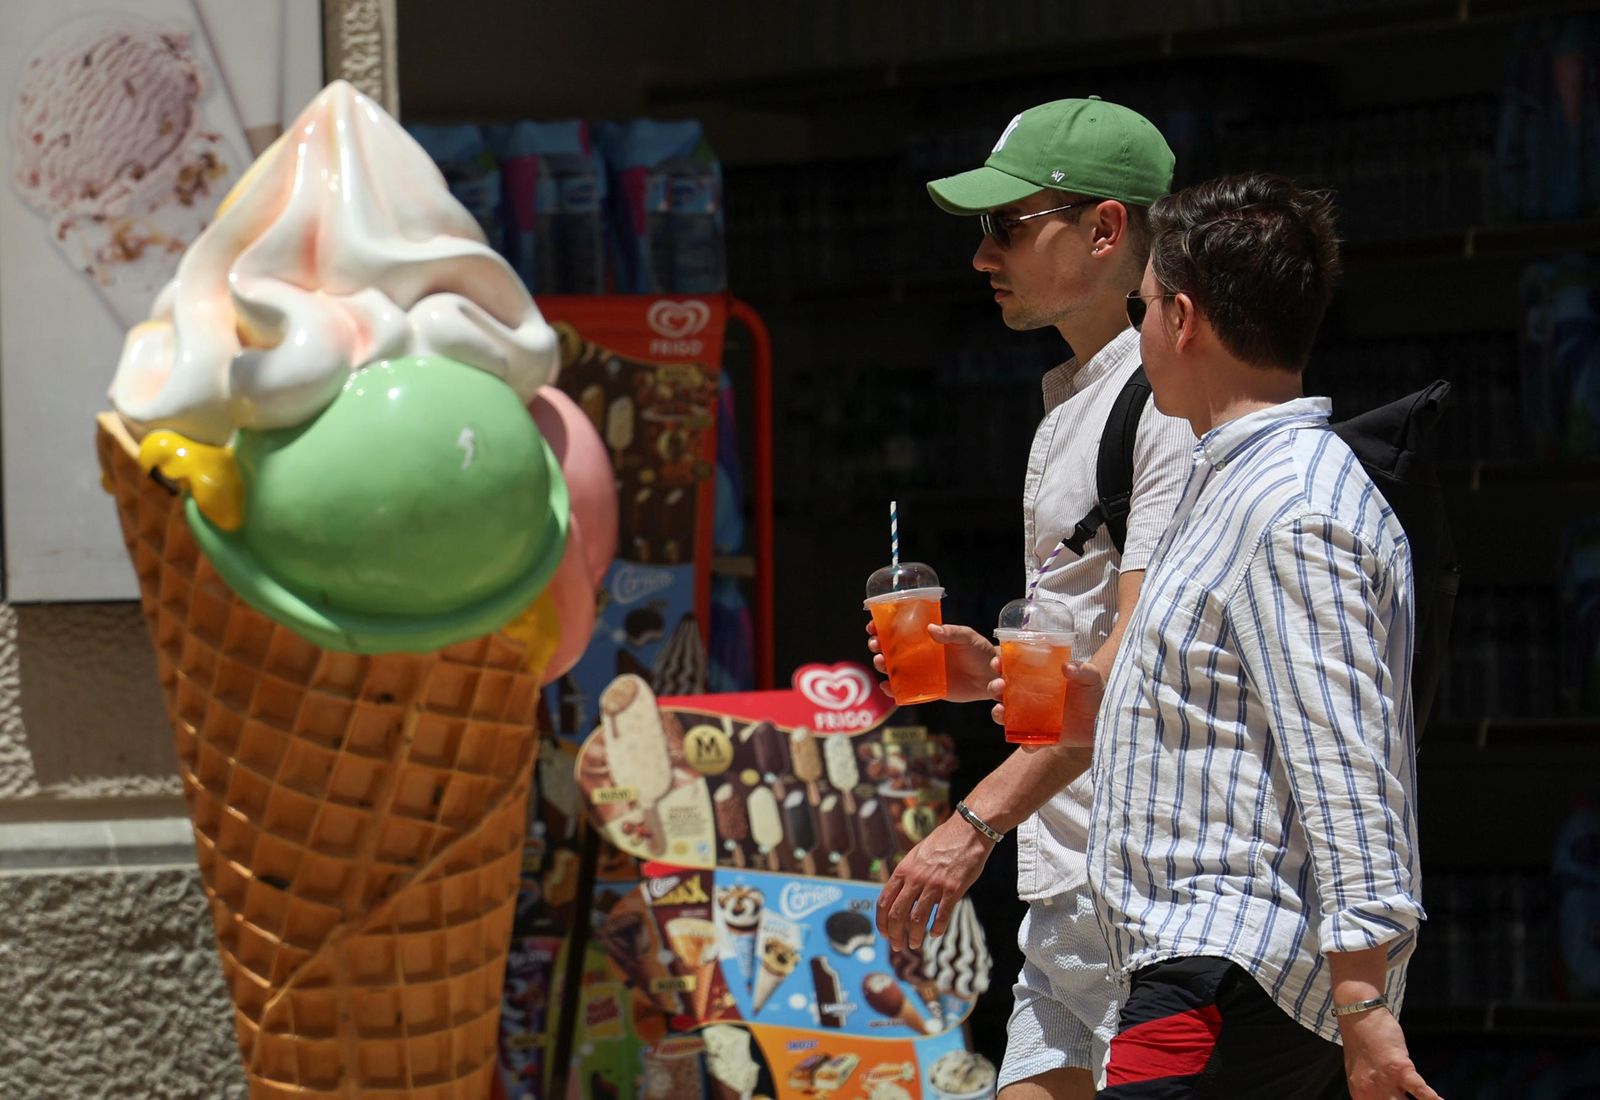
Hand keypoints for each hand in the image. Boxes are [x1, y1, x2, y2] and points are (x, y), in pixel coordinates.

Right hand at [865, 620, 996, 702]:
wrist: (991, 676)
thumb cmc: (980, 651)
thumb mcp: (967, 637)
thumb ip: (951, 633)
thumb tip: (931, 629)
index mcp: (926, 637)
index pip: (899, 629)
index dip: (882, 626)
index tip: (872, 626)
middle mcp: (920, 653)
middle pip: (891, 648)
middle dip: (878, 645)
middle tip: (875, 645)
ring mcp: (922, 671)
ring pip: (894, 668)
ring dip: (882, 665)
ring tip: (881, 662)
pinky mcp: (927, 689)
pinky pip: (906, 690)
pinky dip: (893, 690)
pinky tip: (886, 687)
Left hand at [874, 814, 992, 951]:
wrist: (968, 831)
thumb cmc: (943, 842)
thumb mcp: (917, 855)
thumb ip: (907, 875)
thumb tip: (900, 896)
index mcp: (904, 870)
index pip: (884, 901)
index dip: (882, 921)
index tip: (885, 934)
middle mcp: (915, 878)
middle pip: (897, 914)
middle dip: (895, 934)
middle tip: (899, 946)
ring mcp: (934, 884)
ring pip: (917, 919)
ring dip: (915, 936)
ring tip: (915, 944)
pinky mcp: (953, 889)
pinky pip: (942, 916)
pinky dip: (937, 929)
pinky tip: (935, 934)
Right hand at [989, 656, 1106, 748]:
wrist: (1106, 720)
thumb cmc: (1096, 693)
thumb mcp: (1092, 678)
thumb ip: (1082, 670)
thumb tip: (1066, 667)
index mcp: (1037, 677)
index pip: (1013, 668)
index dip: (1001, 665)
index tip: (997, 663)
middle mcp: (1030, 696)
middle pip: (1003, 691)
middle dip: (994, 688)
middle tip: (999, 686)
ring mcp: (1033, 718)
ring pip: (1007, 716)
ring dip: (999, 714)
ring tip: (1001, 712)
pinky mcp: (1042, 737)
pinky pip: (1028, 742)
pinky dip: (1026, 744)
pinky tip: (1029, 744)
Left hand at [1339, 1007, 1442, 1099]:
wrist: (1357, 1014)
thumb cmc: (1361, 1042)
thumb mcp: (1361, 1073)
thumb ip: (1372, 1092)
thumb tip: (1383, 1099)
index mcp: (1360, 1096)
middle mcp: (1370, 1093)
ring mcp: (1384, 1081)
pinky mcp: (1399, 1067)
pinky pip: (1419, 1089)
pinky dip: (1432, 1099)